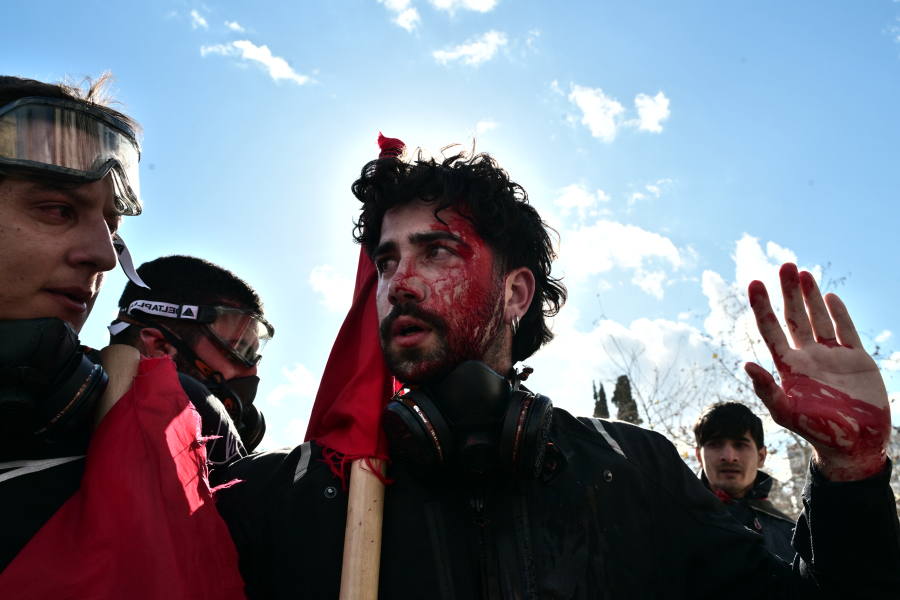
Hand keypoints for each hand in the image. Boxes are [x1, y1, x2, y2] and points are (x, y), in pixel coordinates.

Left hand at [745, 263, 889, 480]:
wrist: (855, 445)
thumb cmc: (818, 432)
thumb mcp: (787, 412)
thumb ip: (767, 389)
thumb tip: (746, 364)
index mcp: (789, 366)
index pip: (771, 330)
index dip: (762, 307)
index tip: (754, 283)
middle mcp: (807, 356)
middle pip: (793, 317)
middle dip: (788, 292)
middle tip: (784, 265)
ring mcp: (832, 356)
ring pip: (818, 318)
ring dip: (810, 296)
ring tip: (801, 272)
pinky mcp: (856, 360)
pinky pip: (846, 330)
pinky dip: (838, 312)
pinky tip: (829, 296)